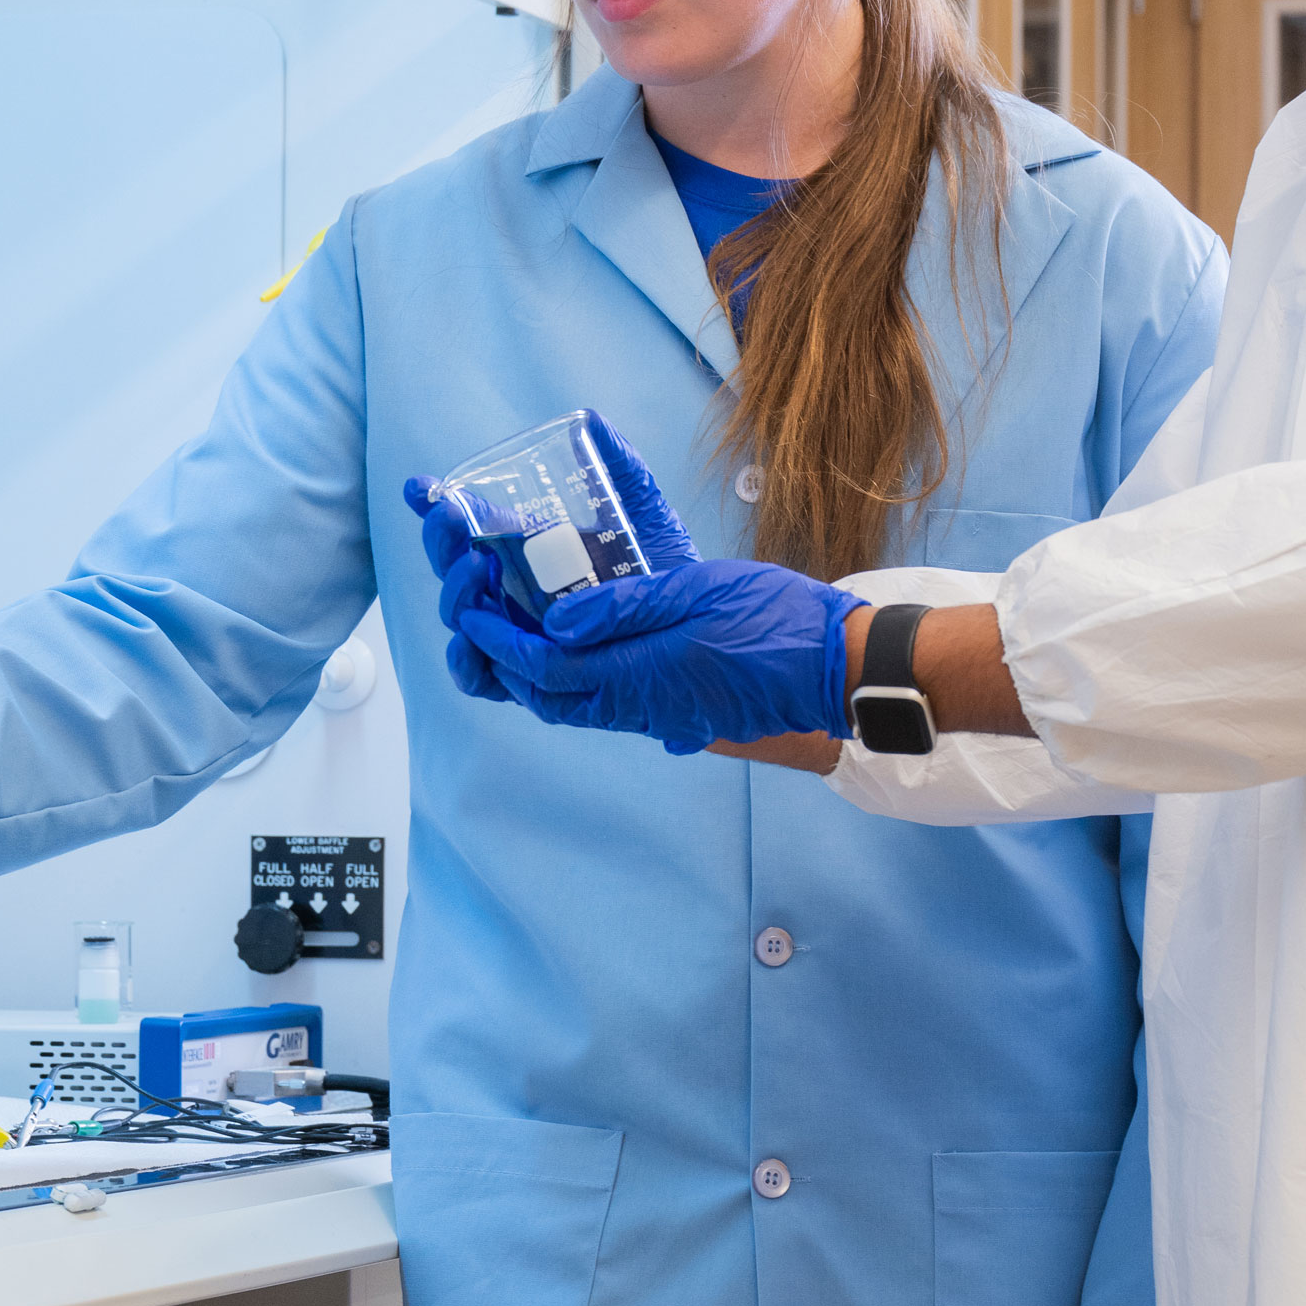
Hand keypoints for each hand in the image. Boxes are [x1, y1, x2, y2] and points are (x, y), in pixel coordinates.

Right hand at [404, 413, 700, 705]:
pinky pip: (483, 679)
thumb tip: (589, 421)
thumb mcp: (637, 505)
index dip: (434, 504)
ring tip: (476, 564)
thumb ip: (614, 462)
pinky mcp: (530, 676)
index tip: (421, 487)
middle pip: (452, 566)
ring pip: (462, 618)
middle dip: (440, 539)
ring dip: (456, 593)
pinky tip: (471, 640)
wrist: (694, 620)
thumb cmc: (658, 562)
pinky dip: (467, 662)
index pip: (464, 523)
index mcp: (519, 545)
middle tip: (449, 515)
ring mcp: (515, 631)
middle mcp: (508, 588)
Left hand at [457, 559, 862, 754]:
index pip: (542, 668)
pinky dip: (567, 672)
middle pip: (542, 697)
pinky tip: (568, 637)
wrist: (834, 668)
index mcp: (638, 678)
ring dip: (528, 669)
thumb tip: (554, 623)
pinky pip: (601, 698)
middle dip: (497, 658)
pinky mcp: (669, 705)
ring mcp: (653, 712)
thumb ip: (624, 608)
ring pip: (569, 702)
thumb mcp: (697, 593)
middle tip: (478, 609)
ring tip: (508, 622)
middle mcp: (636, 707)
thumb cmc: (774, 622)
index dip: (497, 637)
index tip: (471, 601)